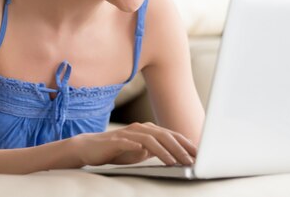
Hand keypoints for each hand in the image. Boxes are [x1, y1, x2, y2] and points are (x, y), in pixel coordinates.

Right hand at [73, 122, 196, 166]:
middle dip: (179, 148)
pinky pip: (129, 142)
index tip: (199, 154)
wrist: (90, 148)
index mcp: (149, 130)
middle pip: (164, 135)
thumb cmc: (118, 150)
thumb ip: (155, 150)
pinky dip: (139, 147)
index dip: (185, 143)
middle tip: (192, 160)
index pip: (171, 135)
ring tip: (175, 161)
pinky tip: (145, 152)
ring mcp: (128, 133)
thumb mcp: (140, 151)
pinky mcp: (116, 140)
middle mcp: (141, 128)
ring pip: (151, 138)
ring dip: (165, 150)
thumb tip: (175, 155)